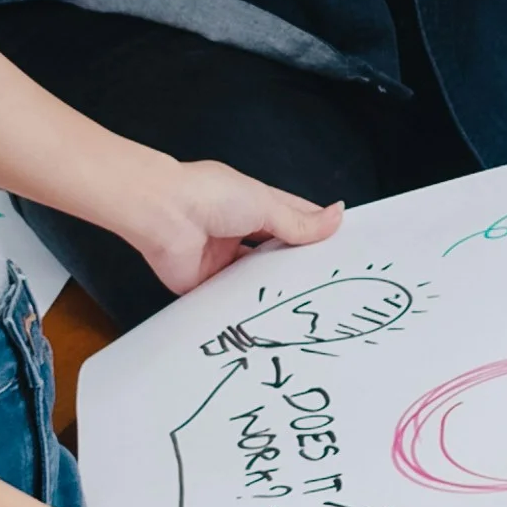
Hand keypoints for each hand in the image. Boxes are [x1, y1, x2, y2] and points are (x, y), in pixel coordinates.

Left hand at [110, 158, 341, 296]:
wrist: (161, 215)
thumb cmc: (207, 195)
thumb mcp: (264, 204)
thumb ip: (299, 221)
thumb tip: (337, 216)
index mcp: (256, 205)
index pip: (296, 219)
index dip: (319, 231)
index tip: (344, 246)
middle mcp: (240, 230)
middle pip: (278, 251)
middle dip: (299, 263)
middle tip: (330, 280)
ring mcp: (223, 257)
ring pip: (257, 275)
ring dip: (273, 283)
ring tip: (305, 299)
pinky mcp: (206, 281)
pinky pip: (231, 296)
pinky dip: (245, 302)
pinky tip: (267, 311)